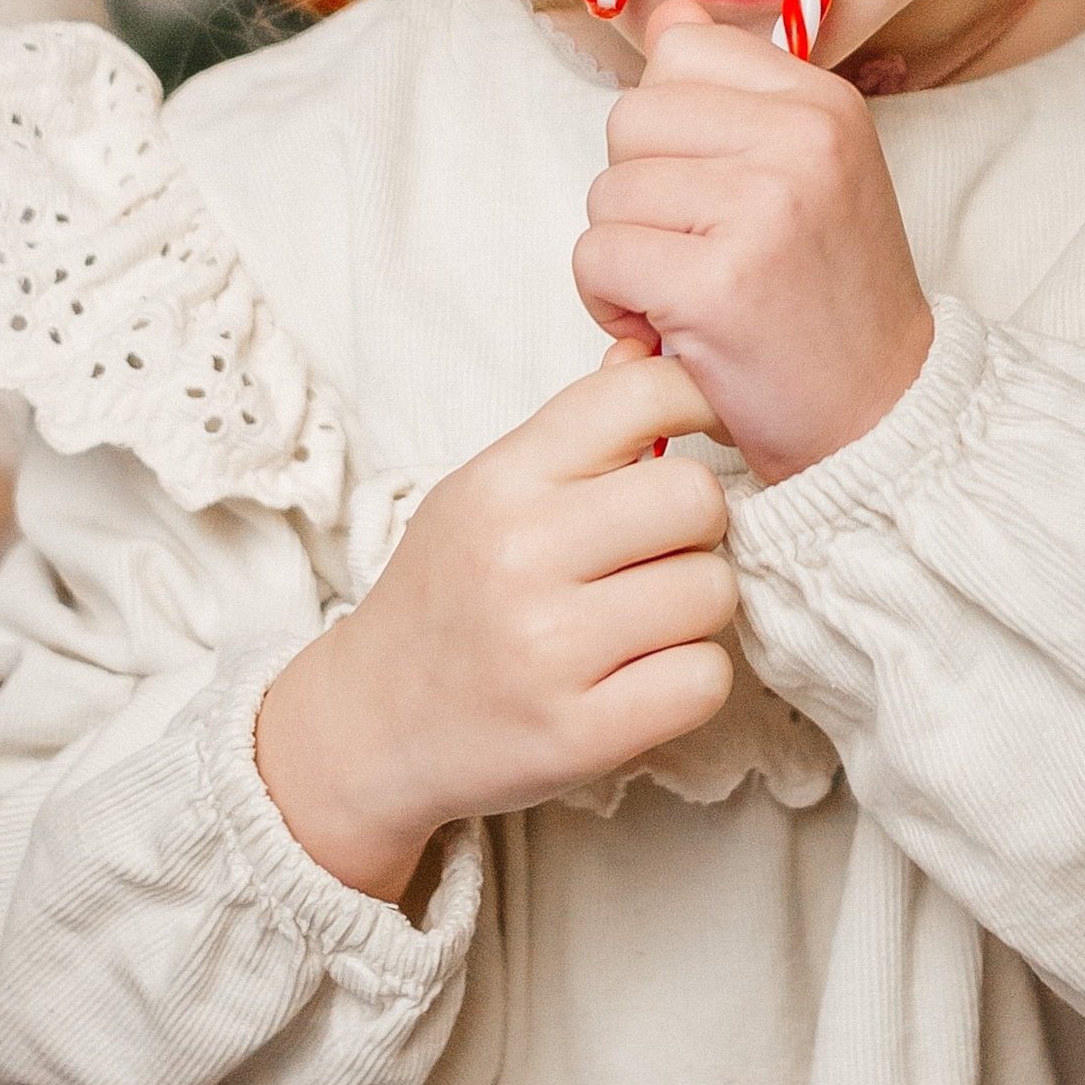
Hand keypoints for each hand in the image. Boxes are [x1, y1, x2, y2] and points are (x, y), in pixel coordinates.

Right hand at [254, 351, 734, 901]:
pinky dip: (690, 678)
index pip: (641, 396)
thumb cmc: (444, 596)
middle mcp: (521, 555)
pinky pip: (705, 678)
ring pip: (713, 591)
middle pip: (696, 498)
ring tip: (644, 618)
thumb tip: (650, 352)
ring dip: (695, 607)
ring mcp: (550, 649)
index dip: (694, 406)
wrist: (371, 724)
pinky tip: (644, 676)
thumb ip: (572, 432)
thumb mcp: (485, 492)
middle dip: (698, 526)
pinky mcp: (582, 732)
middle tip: (660, 550)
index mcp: (502, 482)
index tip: (694, 438)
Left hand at [573, 0, 933, 485]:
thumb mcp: (808, 173)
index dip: (669, 131)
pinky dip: (610, 305)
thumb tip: (665, 17)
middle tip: (695, 255)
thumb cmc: (829, 303)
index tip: (710, 193)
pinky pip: (598, 257)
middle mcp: (802, 139)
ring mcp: (763, 207)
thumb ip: (734, 93)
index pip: (680, 53)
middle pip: (629, 118)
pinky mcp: (718, 283)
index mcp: (825, 102)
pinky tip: (665, 330)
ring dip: (623, 255)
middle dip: (639, 194)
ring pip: (606, 191)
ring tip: (686, 296)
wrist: (883, 418)